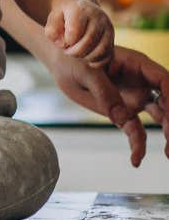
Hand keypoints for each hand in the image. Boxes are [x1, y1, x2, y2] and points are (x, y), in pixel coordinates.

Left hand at [45, 0, 113, 66]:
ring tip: (77, 53)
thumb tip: (62, 44)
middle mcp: (98, 17)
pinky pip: (108, 56)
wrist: (81, 9)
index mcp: (81, 9)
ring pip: (101, 50)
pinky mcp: (113, 39)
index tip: (62, 40)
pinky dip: (97, 61)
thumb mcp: (53, 18)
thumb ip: (52, 30)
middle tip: (67, 51)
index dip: (67, 41)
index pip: (75, 31)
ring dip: (86, 57)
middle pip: (89, 42)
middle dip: (75, 51)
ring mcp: (108, 28)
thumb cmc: (64, 16)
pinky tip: (87, 58)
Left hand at [47, 44, 168, 166]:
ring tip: (168, 154)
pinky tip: (135, 160)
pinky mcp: (125, 112)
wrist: (61, 64)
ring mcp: (136, 97)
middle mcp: (142, 82)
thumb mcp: (86, 71)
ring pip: (161, 118)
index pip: (164, 81)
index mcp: (136, 64)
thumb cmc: (74, 58)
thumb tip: (121, 119)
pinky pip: (137, 130)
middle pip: (168, 102)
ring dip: (167, 135)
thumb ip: (104, 92)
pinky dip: (138, 145)